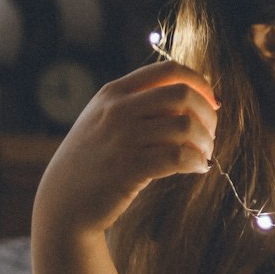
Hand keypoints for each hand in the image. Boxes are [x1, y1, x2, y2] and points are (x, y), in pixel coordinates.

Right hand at [33, 60, 219, 237]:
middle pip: (183, 94)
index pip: (169, 70)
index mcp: (114, 92)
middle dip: (207, 114)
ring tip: (204, 154)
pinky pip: (178, 156)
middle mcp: (117, 110)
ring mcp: (122, 138)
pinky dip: (196, 161)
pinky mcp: (129, 168)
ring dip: (205, 141)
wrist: (62, 203)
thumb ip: (139, 103)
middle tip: (211, 134)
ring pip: (185, 125)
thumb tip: (194, 97)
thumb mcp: (104, 119)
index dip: (199, 83)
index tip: (212, 102)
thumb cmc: (93, 160)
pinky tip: (198, 168)